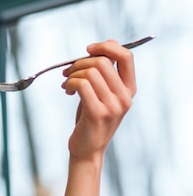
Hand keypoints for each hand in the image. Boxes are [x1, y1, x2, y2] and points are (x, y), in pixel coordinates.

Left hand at [62, 39, 135, 160]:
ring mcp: (113, 106)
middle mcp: (125, 97)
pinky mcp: (97, 113)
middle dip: (80, 61)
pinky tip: (67, 90)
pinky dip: (69, 82)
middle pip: (103, 61)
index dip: (106, 46)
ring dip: (72, 73)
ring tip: (67, 83)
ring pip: (90, 72)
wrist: (87, 149)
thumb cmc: (91, 118)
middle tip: (68, 71)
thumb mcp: (102, 94)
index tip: (88, 49)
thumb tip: (97, 48)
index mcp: (129, 89)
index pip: (126, 56)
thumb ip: (104, 74)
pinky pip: (81, 84)